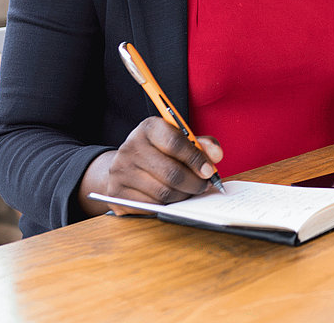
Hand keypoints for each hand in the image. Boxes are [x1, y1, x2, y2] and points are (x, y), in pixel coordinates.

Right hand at [78, 117, 223, 216]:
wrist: (126, 163)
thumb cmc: (161, 150)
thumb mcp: (180, 139)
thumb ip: (201, 145)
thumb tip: (216, 156)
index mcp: (149, 127)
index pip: (175, 143)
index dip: (196, 159)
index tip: (209, 171)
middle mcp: (130, 147)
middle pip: (171, 173)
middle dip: (194, 183)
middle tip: (204, 186)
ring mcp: (120, 171)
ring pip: (163, 193)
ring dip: (183, 196)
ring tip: (190, 191)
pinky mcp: (116, 193)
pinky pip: (150, 205)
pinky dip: (167, 205)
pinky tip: (173, 198)